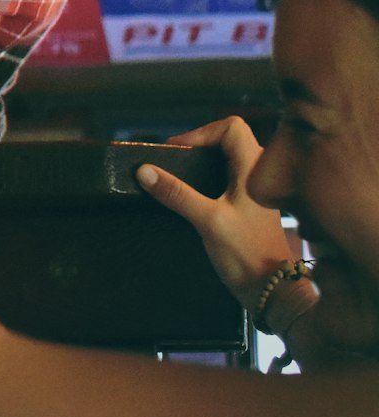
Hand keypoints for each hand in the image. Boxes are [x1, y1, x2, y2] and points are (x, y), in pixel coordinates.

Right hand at [135, 116, 294, 304]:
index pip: (231, 127)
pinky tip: (193, 192)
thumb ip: (176, 193)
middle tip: (174, 160)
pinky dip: (208, 176)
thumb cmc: (246, 253)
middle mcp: (259, 174)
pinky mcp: (251, 204)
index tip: (177, 151)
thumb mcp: (208, 221)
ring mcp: (256, 190)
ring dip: (203, 160)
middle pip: (229, 138)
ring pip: (228, 158)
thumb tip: (144, 170)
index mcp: (255, 170)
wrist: (273, 289)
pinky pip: (228, 176)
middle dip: (199, 144)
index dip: (201, 132)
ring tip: (179, 174)